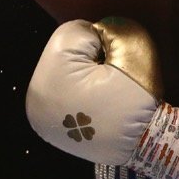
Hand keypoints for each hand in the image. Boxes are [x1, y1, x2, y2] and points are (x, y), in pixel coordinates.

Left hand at [26, 17, 178, 178]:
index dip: (104, 43)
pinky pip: (60, 89)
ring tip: (102, 95)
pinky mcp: (45, 124)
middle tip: (110, 82)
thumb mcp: (134, 56)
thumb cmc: (138, 102)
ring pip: (62, 69)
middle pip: (64, 51)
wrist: (144, 148)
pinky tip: (92, 106)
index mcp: (50, 78)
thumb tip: (100, 31)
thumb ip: (116, 30)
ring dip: (82, 73)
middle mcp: (35, 96)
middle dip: (90, 57)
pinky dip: (76, 91)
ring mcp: (37, 113)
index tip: (115, 69)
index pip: (76, 32)